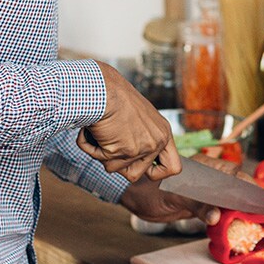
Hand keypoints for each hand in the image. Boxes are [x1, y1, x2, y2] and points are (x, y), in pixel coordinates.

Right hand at [76, 61, 181, 182]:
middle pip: (136, 175)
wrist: (103, 88)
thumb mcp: (139, 117)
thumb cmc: (115, 96)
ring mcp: (142, 148)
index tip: (144, 171)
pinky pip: (100, 159)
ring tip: (102, 131)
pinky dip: (90, 147)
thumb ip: (142, 136)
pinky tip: (93, 130)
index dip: (157, 173)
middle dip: (118, 164)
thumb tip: (132, 159)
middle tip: (110, 144)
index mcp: (163, 133)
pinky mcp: (124, 151)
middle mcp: (156, 141)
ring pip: (115, 169)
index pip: (174, 167)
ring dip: (102, 153)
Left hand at [120, 153, 250, 225]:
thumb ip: (197, 204)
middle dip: (246, 197)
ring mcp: (202, 192)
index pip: (232, 174)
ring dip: (236, 209)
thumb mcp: (175, 196)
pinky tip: (231, 225)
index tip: (260, 197)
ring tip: (249, 220)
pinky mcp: (197, 205)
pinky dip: (224, 218)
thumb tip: (217, 216)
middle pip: (233, 186)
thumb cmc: (151, 189)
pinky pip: (216, 210)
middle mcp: (206, 178)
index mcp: (204, 168)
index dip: (247, 184)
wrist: (135, 196)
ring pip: (226, 199)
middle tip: (259, 212)